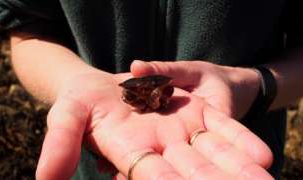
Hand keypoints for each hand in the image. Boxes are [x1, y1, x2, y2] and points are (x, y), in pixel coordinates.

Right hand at [35, 72, 272, 179]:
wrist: (103, 86)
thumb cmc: (82, 101)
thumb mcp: (66, 115)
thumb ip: (59, 144)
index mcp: (130, 154)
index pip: (152, 176)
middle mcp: (160, 150)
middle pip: (191, 173)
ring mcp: (181, 131)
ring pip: (212, 155)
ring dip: (236, 170)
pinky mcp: (195, 112)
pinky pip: (221, 128)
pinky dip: (239, 142)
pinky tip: (263, 156)